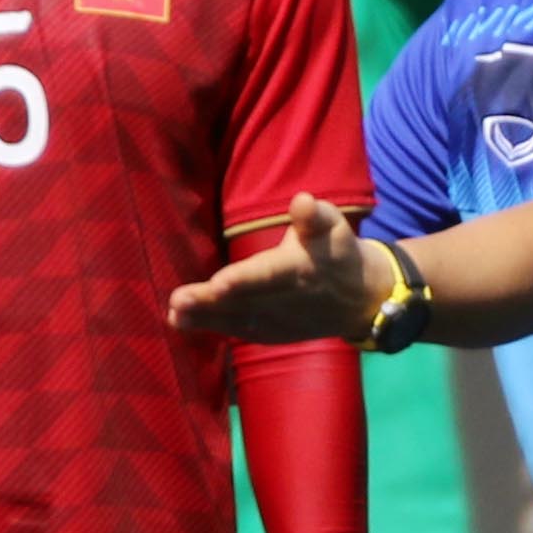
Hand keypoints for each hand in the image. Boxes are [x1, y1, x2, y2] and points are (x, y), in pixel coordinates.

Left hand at [169, 192, 385, 343]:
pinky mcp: (269, 332)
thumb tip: (301, 200)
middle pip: (244, 301)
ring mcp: (276, 321)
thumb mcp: (334, 227)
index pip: (268, 275)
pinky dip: (210, 327)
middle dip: (211, 302)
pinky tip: (179, 321)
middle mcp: (285, 301)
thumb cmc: (336, 252)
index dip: (244, 280)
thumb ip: (315, 216)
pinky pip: (237, 330)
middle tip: (178, 300)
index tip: (218, 282)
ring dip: (204, 318)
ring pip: (236, 319)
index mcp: (300, 270)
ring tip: (173, 313)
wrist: (359, 299)